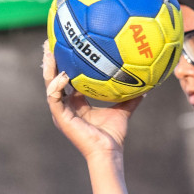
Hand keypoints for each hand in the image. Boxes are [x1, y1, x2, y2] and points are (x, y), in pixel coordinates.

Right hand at [43, 41, 140, 161]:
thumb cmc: (114, 136)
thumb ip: (130, 98)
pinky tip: (64, 75)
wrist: (109, 152)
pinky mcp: (60, 118)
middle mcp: (66, 107)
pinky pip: (54, 98)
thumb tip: (145, 87)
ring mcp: (61, 112)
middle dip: (51, 60)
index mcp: (76, 104)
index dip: (65, 64)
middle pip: (54, 78)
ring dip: (49, 68)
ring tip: (49, 52)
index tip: (67, 46)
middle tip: (50, 42)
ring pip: (50, 85)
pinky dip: (58, 85)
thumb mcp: (123, 111)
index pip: (67, 80)